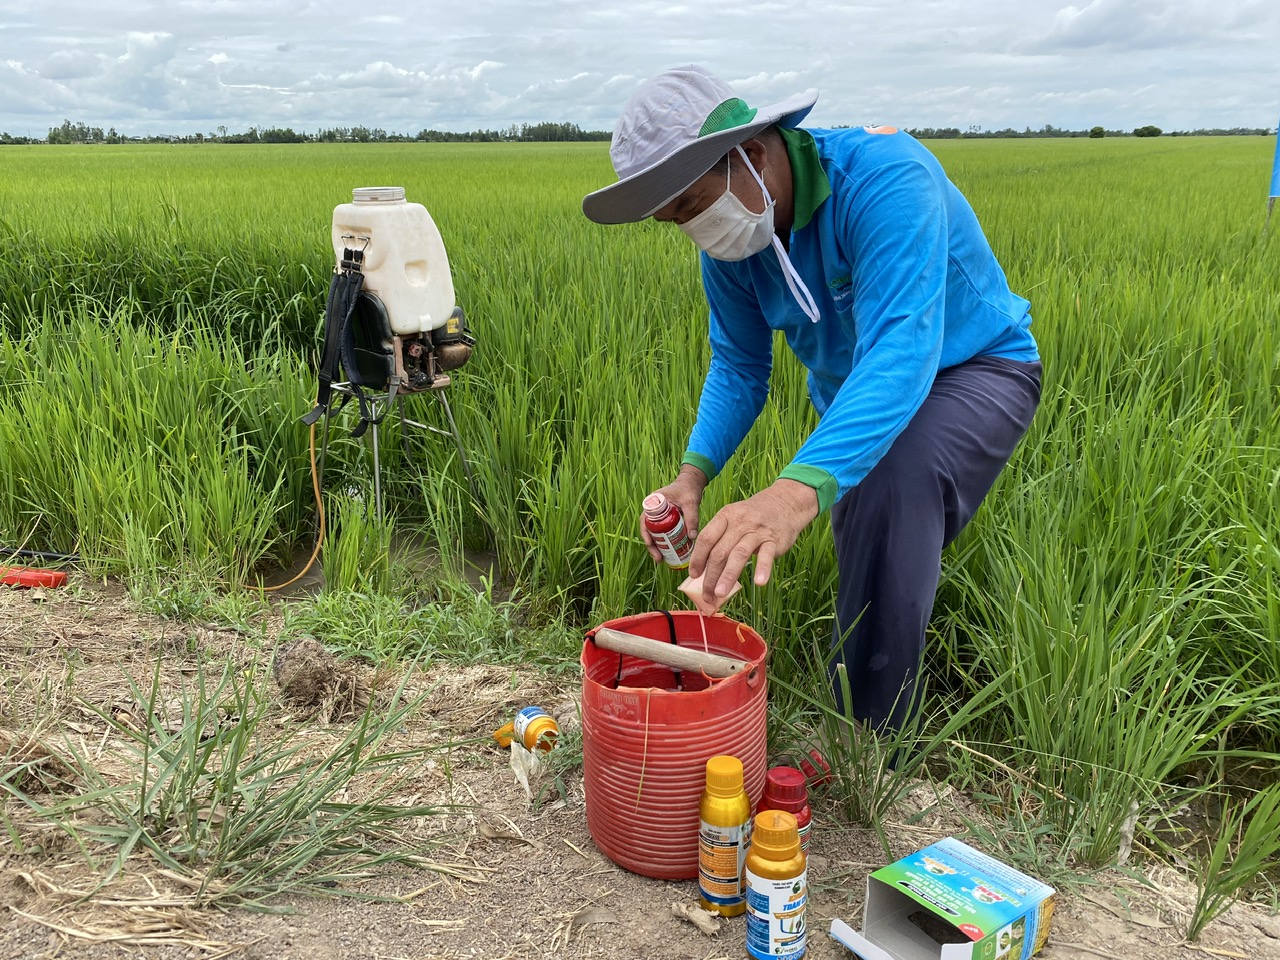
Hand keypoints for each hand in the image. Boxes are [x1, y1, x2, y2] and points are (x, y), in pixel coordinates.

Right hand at [639, 464, 707, 563]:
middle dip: (651, 546)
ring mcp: (659, 517)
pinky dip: (664, 544)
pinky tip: (669, 554)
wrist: (692, 484)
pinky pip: (662, 534)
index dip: (645, 533)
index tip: (650, 543)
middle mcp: (653, 511)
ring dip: (657, 547)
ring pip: (654, 534)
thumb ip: (692, 517)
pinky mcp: (666, 521)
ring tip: (661, 560)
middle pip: (648, 530)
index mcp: (654, 502)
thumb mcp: (691, 502)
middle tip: (658, 558)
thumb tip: (692, 537)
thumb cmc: (688, 490)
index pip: (645, 520)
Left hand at [689, 479, 818, 605]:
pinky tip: (758, 582)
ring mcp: (757, 531)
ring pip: (739, 555)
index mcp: (725, 516)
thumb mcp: (734, 518)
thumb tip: (705, 568)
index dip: (698, 558)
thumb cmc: (754, 516)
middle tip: (707, 594)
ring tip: (720, 593)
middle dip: (711, 576)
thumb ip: (721, 539)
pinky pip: (767, 556)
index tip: (694, 575)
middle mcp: (739, 523)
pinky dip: (762, 569)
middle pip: (720, 551)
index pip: (706, 538)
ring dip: (728, 576)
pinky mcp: (774, 540)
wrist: (785, 502)